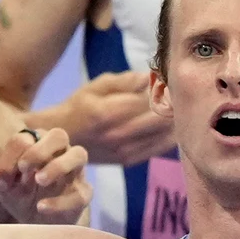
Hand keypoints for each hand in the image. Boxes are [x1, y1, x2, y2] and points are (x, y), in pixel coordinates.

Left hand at [0, 127, 92, 223]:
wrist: (35, 223)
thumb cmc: (20, 196)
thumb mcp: (4, 185)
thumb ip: (2, 173)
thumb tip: (6, 175)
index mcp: (38, 144)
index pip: (27, 137)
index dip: (15, 153)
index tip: (7, 175)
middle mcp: (60, 152)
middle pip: (59, 135)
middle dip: (40, 150)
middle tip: (24, 168)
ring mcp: (75, 172)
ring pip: (79, 154)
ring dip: (58, 165)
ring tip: (39, 180)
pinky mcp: (83, 194)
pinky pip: (80, 193)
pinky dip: (60, 201)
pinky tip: (41, 207)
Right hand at [41, 70, 174, 165]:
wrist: (65, 138)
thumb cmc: (81, 106)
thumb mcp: (96, 86)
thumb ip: (124, 80)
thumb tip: (149, 77)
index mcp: (108, 112)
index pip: (149, 98)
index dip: (163, 88)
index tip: (167, 79)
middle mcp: (118, 134)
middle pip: (161, 117)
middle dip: (173, 103)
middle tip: (174, 93)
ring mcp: (125, 150)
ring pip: (165, 133)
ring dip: (174, 118)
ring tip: (172, 106)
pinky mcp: (130, 160)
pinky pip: (160, 148)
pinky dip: (170, 134)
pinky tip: (169, 124)